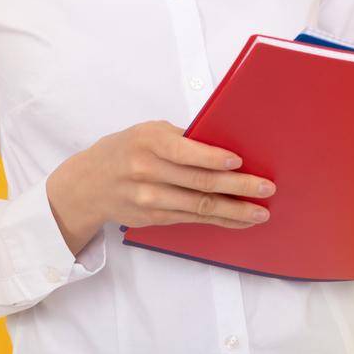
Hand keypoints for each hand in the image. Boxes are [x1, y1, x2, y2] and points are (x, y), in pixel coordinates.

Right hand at [46, 120, 275, 255]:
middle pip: (199, 183)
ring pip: (200, 207)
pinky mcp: (155, 218)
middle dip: (237, 187)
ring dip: (235, 211)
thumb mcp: (147, 132)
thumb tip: (224, 146)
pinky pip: (194, 220)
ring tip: (261, 211)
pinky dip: (221, 221)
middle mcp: (148, 171)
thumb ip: (181, 139)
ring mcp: (150, 199)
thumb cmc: (126, 149)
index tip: (238, 162)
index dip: (212, 158)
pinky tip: (240, 220)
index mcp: (149, 142)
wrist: (88, 185)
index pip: (185, 152)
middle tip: (265, 188)